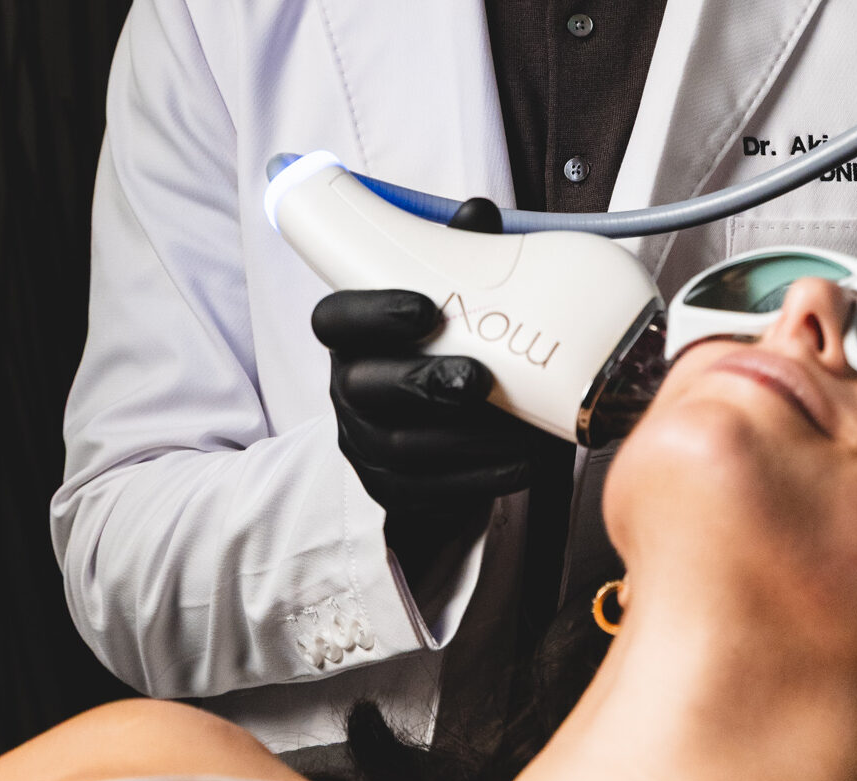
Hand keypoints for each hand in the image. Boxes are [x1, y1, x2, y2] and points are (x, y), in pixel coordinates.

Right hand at [311, 198, 536, 520]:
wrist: (441, 450)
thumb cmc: (445, 361)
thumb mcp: (451, 308)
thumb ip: (459, 261)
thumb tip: (478, 211)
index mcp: (356, 340)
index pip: (333, 321)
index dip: (370, 313)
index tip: (423, 308)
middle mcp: (351, 392)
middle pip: (367, 389)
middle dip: (423, 383)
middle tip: (477, 379)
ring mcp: (367, 447)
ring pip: (405, 446)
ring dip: (468, 437)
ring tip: (523, 429)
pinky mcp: (395, 493)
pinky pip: (431, 492)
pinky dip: (482, 478)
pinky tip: (523, 462)